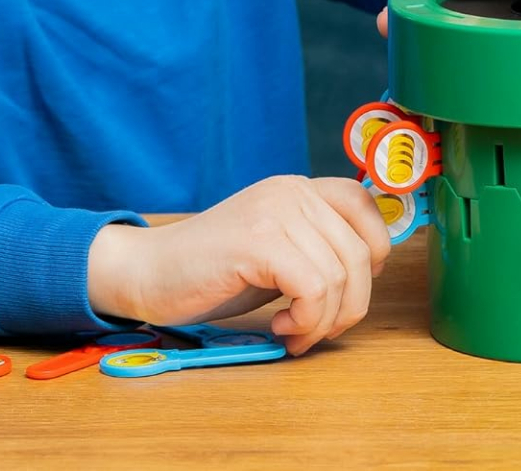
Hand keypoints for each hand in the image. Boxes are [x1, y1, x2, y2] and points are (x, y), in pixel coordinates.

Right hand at [87, 176, 390, 355]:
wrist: (147, 272)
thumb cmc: (213, 271)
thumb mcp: (276, 250)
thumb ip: (315, 247)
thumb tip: (369, 271)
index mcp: (299, 189)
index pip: (364, 205)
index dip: (374, 250)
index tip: (346, 289)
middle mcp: (292, 192)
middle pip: (360, 252)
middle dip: (349, 306)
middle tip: (314, 331)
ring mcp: (276, 212)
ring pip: (339, 275)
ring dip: (322, 321)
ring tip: (292, 332)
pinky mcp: (258, 241)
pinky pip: (313, 288)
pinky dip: (306, 320)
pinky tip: (280, 327)